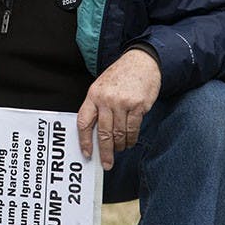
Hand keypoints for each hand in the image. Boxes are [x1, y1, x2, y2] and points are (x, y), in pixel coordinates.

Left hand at [77, 49, 160, 169]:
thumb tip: (95, 135)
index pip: (84, 121)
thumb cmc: (120, 76)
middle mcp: (106, 99)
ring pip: (119, 133)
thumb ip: (97, 107)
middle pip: (103, 133)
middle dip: (105, 152)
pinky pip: (132, 129)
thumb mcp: (102, 87)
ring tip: (120, 149)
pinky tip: (129, 142)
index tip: (87, 153)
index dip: (84, 140)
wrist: (141, 61)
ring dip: (119, 146)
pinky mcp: (138, 106)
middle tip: (106, 164)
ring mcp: (122, 103)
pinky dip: (131, 139)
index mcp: (93, 95)